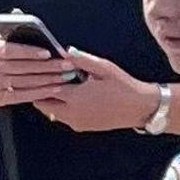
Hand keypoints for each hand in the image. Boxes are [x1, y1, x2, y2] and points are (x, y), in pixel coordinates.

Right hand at [0, 36, 70, 110]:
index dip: (31, 52)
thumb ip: (8, 31)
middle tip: (67, 65)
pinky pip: (24, 95)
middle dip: (49, 67)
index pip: (14, 50)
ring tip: (65, 77)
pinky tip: (53, 89)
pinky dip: (40, 93)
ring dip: (49, 80)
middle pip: (25, 67)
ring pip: (27, 82)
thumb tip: (17, 12)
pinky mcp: (0, 98)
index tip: (48, 52)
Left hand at [33, 47, 161, 132]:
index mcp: (75, 97)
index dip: (41, 79)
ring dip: (51, 101)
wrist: (139, 108)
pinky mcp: (82, 127)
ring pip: (51, 113)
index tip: (40, 71)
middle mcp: (72, 113)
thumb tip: (66, 51)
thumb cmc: (123, 86)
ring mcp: (76, 122)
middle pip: (43, 105)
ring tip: (57, 87)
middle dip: (41, 92)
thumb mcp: (104, 68)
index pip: (46, 89)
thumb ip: (82, 60)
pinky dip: (60, 109)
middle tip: (45, 80)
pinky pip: (63, 118)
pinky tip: (69, 97)